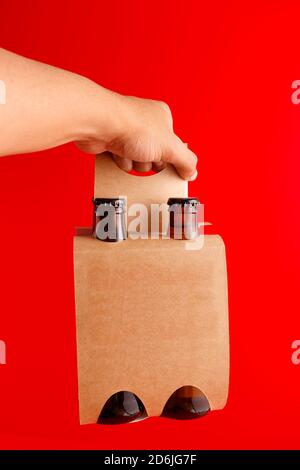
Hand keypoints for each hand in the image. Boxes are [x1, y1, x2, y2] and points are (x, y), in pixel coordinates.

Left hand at [76, 93, 197, 180]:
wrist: (98, 124)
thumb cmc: (131, 126)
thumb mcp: (170, 147)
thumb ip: (186, 161)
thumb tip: (192, 172)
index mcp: (162, 118)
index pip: (173, 147)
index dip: (170, 159)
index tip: (168, 166)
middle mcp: (144, 123)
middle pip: (154, 157)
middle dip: (149, 163)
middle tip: (146, 157)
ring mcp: (126, 132)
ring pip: (136, 162)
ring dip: (133, 163)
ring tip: (128, 153)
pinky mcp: (110, 141)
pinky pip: (120, 161)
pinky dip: (118, 162)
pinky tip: (116, 155)